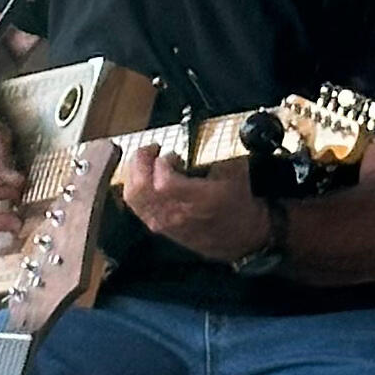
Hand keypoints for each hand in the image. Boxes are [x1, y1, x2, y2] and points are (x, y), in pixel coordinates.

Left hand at [122, 146, 270, 262]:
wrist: (240, 237)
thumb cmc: (237, 205)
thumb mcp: (236, 172)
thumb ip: (217, 152)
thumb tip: (201, 136)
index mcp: (198, 201)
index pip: (164, 182)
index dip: (163, 162)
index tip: (172, 153)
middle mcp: (176, 215)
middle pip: (141, 189)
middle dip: (141, 162)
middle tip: (151, 149)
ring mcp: (164, 223)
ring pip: (133, 198)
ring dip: (134, 173)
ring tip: (145, 161)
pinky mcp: (157, 227)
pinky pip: (135, 207)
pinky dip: (134, 188)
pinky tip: (143, 178)